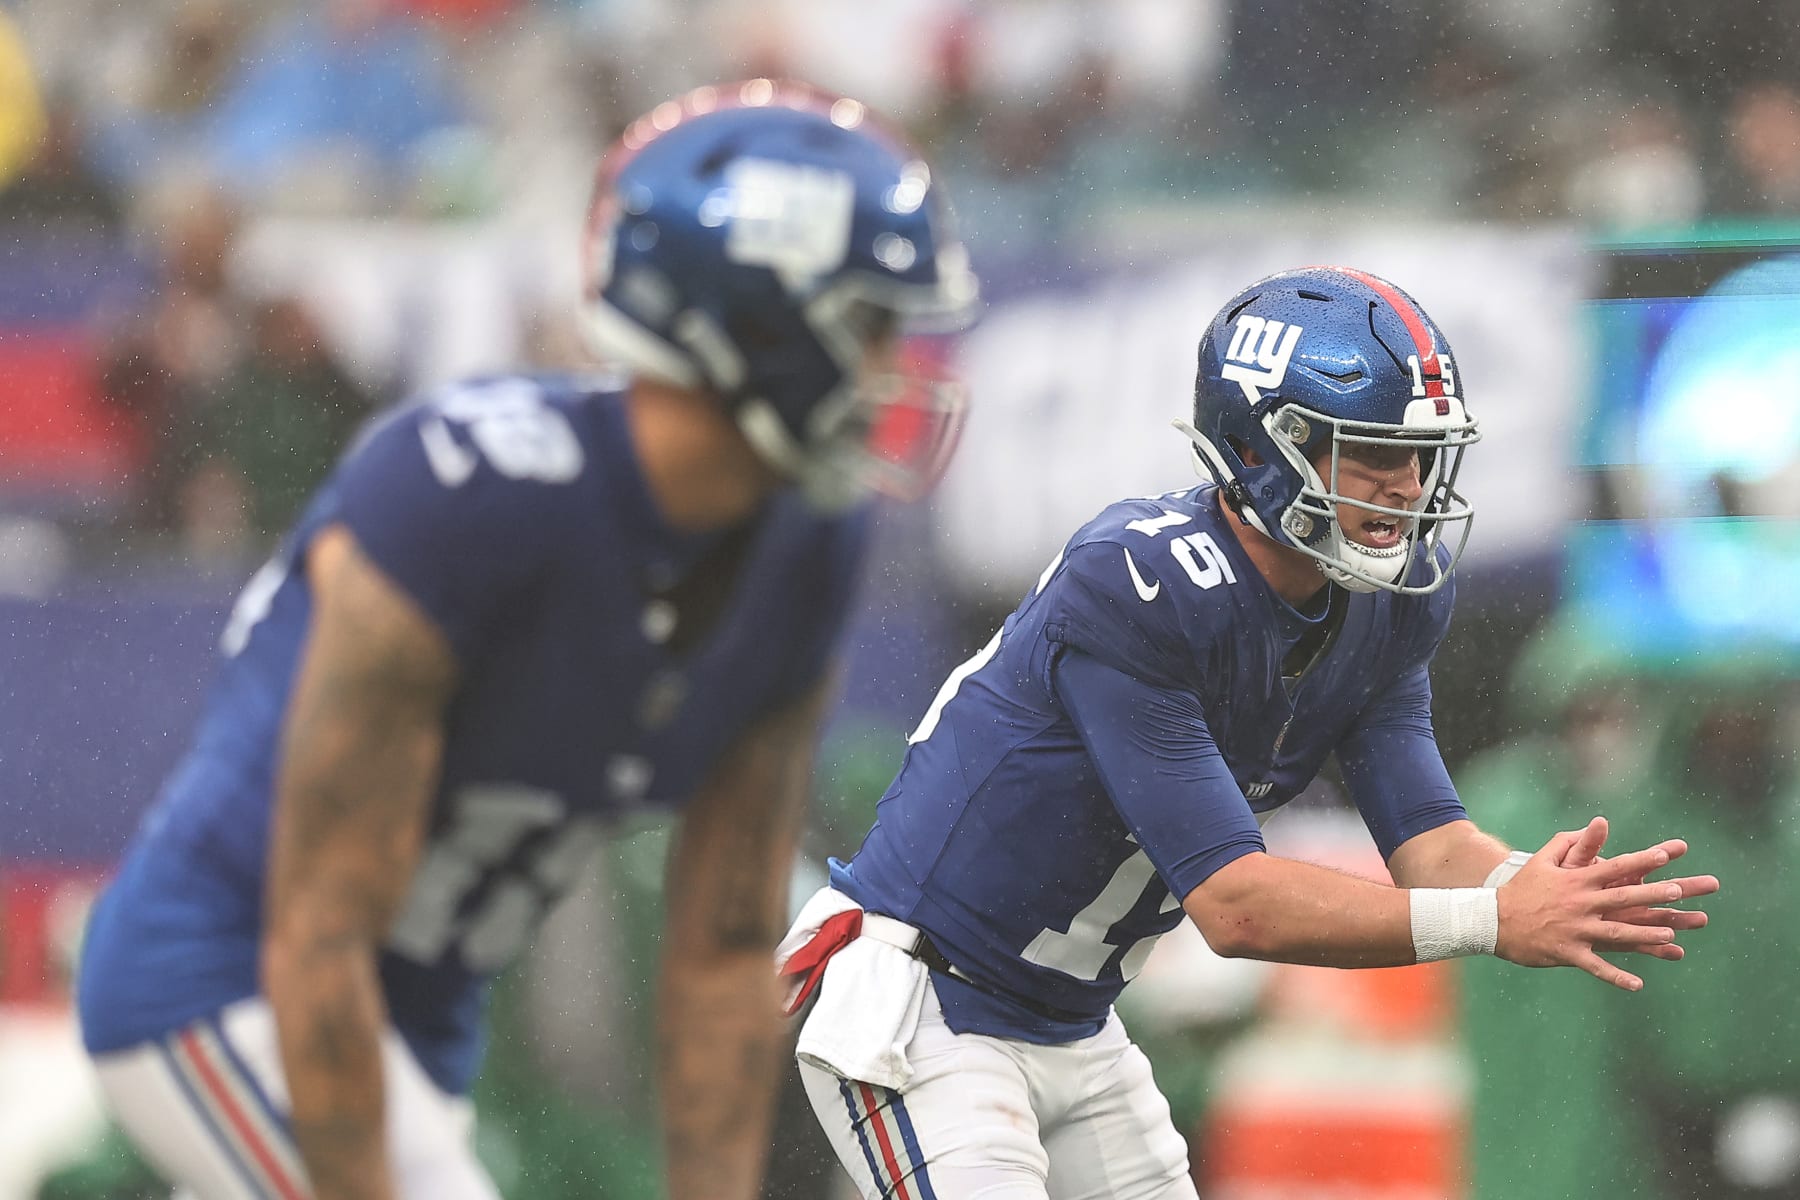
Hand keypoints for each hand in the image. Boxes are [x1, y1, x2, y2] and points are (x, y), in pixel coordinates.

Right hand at [1494, 817, 1719, 990]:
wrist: (1492, 920)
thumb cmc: (1520, 889)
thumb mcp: (1541, 861)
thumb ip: (1568, 843)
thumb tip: (1593, 825)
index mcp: (1576, 881)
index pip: (1614, 867)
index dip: (1641, 860)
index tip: (1666, 854)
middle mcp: (1579, 903)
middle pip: (1621, 898)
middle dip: (1651, 894)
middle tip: (1678, 890)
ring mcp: (1575, 929)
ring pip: (1615, 933)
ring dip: (1643, 933)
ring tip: (1669, 934)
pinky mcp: (1568, 951)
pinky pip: (1596, 966)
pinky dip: (1616, 976)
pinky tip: (1637, 985)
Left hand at [1554, 816, 1711, 954]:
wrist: (1545, 914)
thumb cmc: (1557, 885)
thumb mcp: (1567, 864)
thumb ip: (1584, 846)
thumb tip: (1599, 821)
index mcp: (1614, 876)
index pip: (1641, 862)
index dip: (1659, 853)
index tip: (1681, 845)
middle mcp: (1626, 897)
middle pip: (1659, 891)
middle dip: (1685, 886)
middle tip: (1713, 883)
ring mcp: (1624, 919)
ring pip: (1656, 920)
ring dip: (1678, 919)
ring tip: (1702, 919)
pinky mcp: (1617, 941)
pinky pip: (1639, 947)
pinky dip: (1658, 950)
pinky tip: (1676, 952)